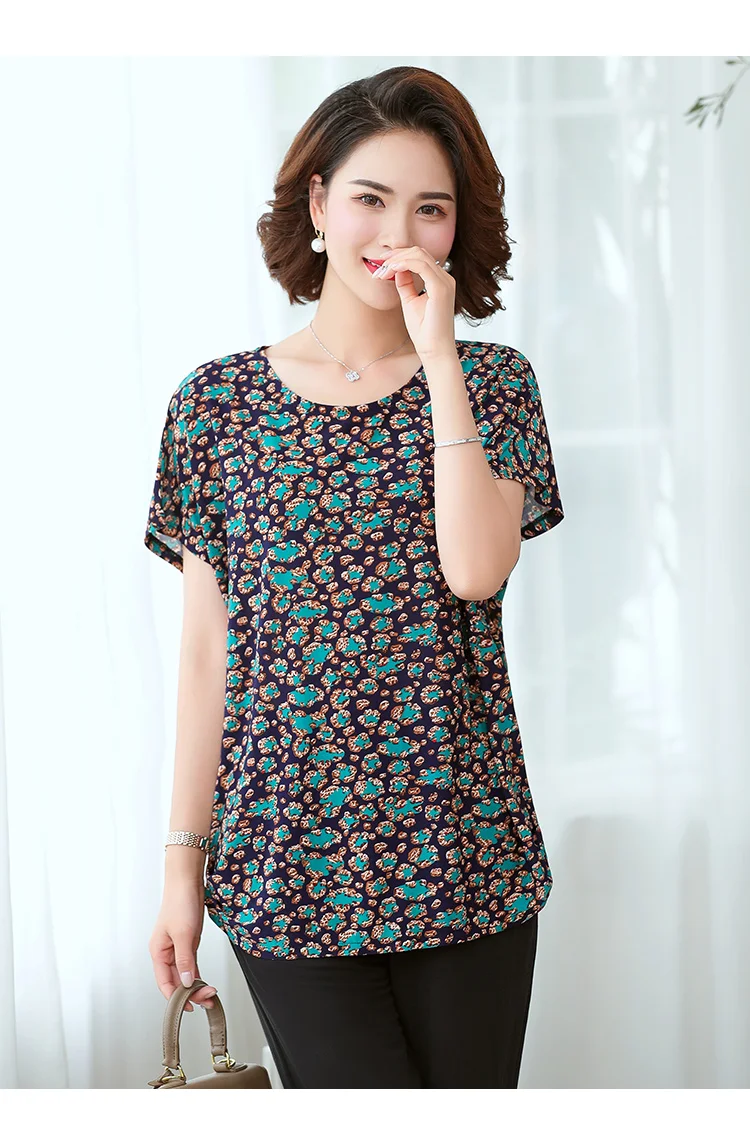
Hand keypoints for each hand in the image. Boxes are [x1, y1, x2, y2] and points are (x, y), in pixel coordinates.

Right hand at [149, 880, 216, 1012]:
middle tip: (208, 1000)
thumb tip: (187, 982)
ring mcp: (177, 948)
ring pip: (185, 974)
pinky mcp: (188, 942)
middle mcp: (166, 953)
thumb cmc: (180, 902)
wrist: (187, 881)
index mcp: (158, 952)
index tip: (190, 1007)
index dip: (176, 998)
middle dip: (190, 993)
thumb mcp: (184, 934)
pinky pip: (191, 964)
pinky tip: (205, 983)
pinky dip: (198, 974)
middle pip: (176, 980)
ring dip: (196, 986)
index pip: (164, 983)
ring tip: (210, 996)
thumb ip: (185, 960)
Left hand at [372, 245, 456, 362]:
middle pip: (419, 252)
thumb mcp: (410, 302)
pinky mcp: (441, 288)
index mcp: (439, 281)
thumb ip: (405, 284)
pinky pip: (421, 265)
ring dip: (396, 260)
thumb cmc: (424, 331)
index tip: (382, 265)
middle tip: (379, 264)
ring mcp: (445, 282)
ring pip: (419, 255)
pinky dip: (403, 264)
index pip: (419, 258)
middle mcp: (445, 279)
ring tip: (382, 270)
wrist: (434, 350)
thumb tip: (397, 270)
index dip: (399, 257)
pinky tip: (391, 270)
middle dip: (396, 255)